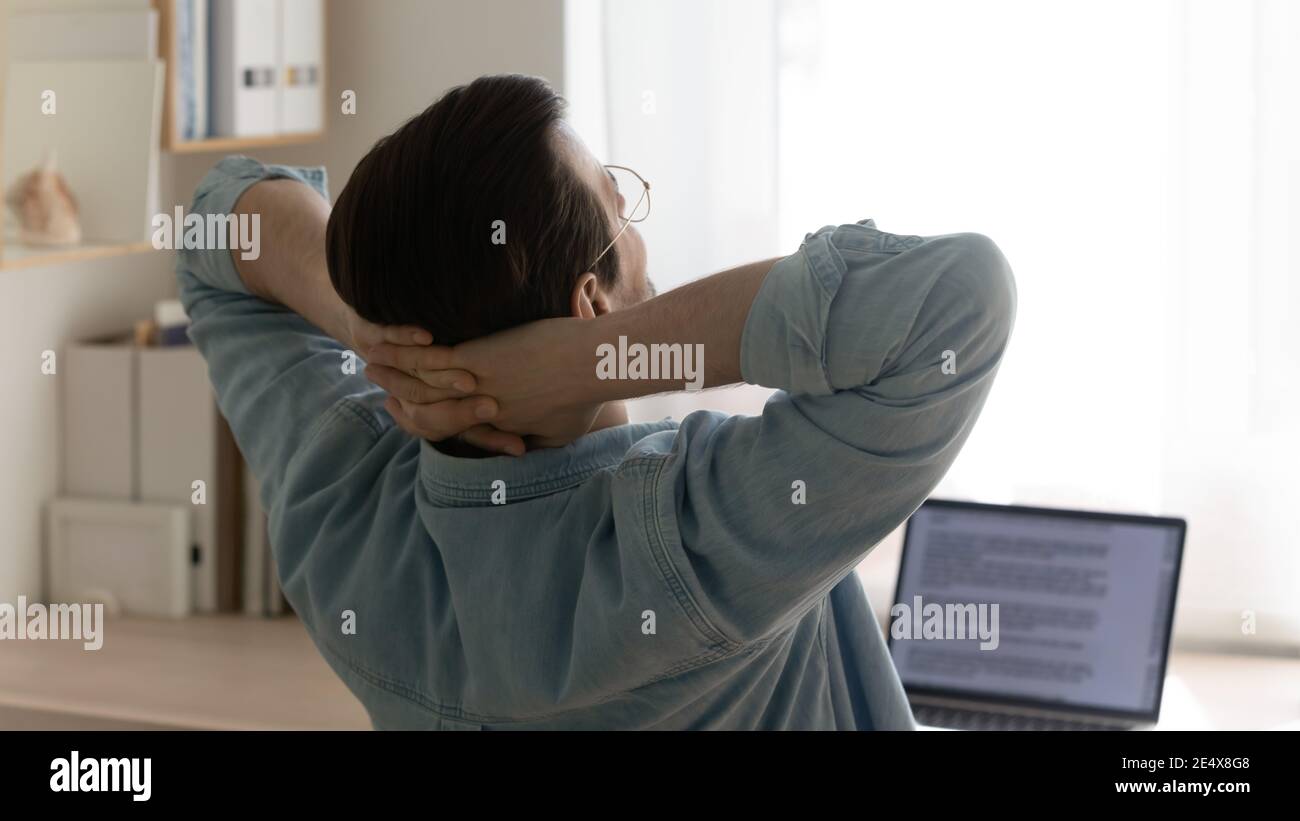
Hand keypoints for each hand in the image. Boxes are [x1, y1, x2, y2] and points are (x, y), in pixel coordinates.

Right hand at [365, 316, 606, 450]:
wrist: (593, 364)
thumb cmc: (589, 391)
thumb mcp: (564, 428)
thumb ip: (542, 435)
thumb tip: (536, 443)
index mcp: (499, 425)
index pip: (453, 426)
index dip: (428, 416)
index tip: (411, 408)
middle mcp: (478, 411)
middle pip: (426, 412)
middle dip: (400, 398)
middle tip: (378, 384)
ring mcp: (472, 386)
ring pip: (419, 385)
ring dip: (391, 372)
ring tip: (370, 359)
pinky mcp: (473, 360)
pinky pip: (425, 361)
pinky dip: (402, 352)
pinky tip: (381, 340)